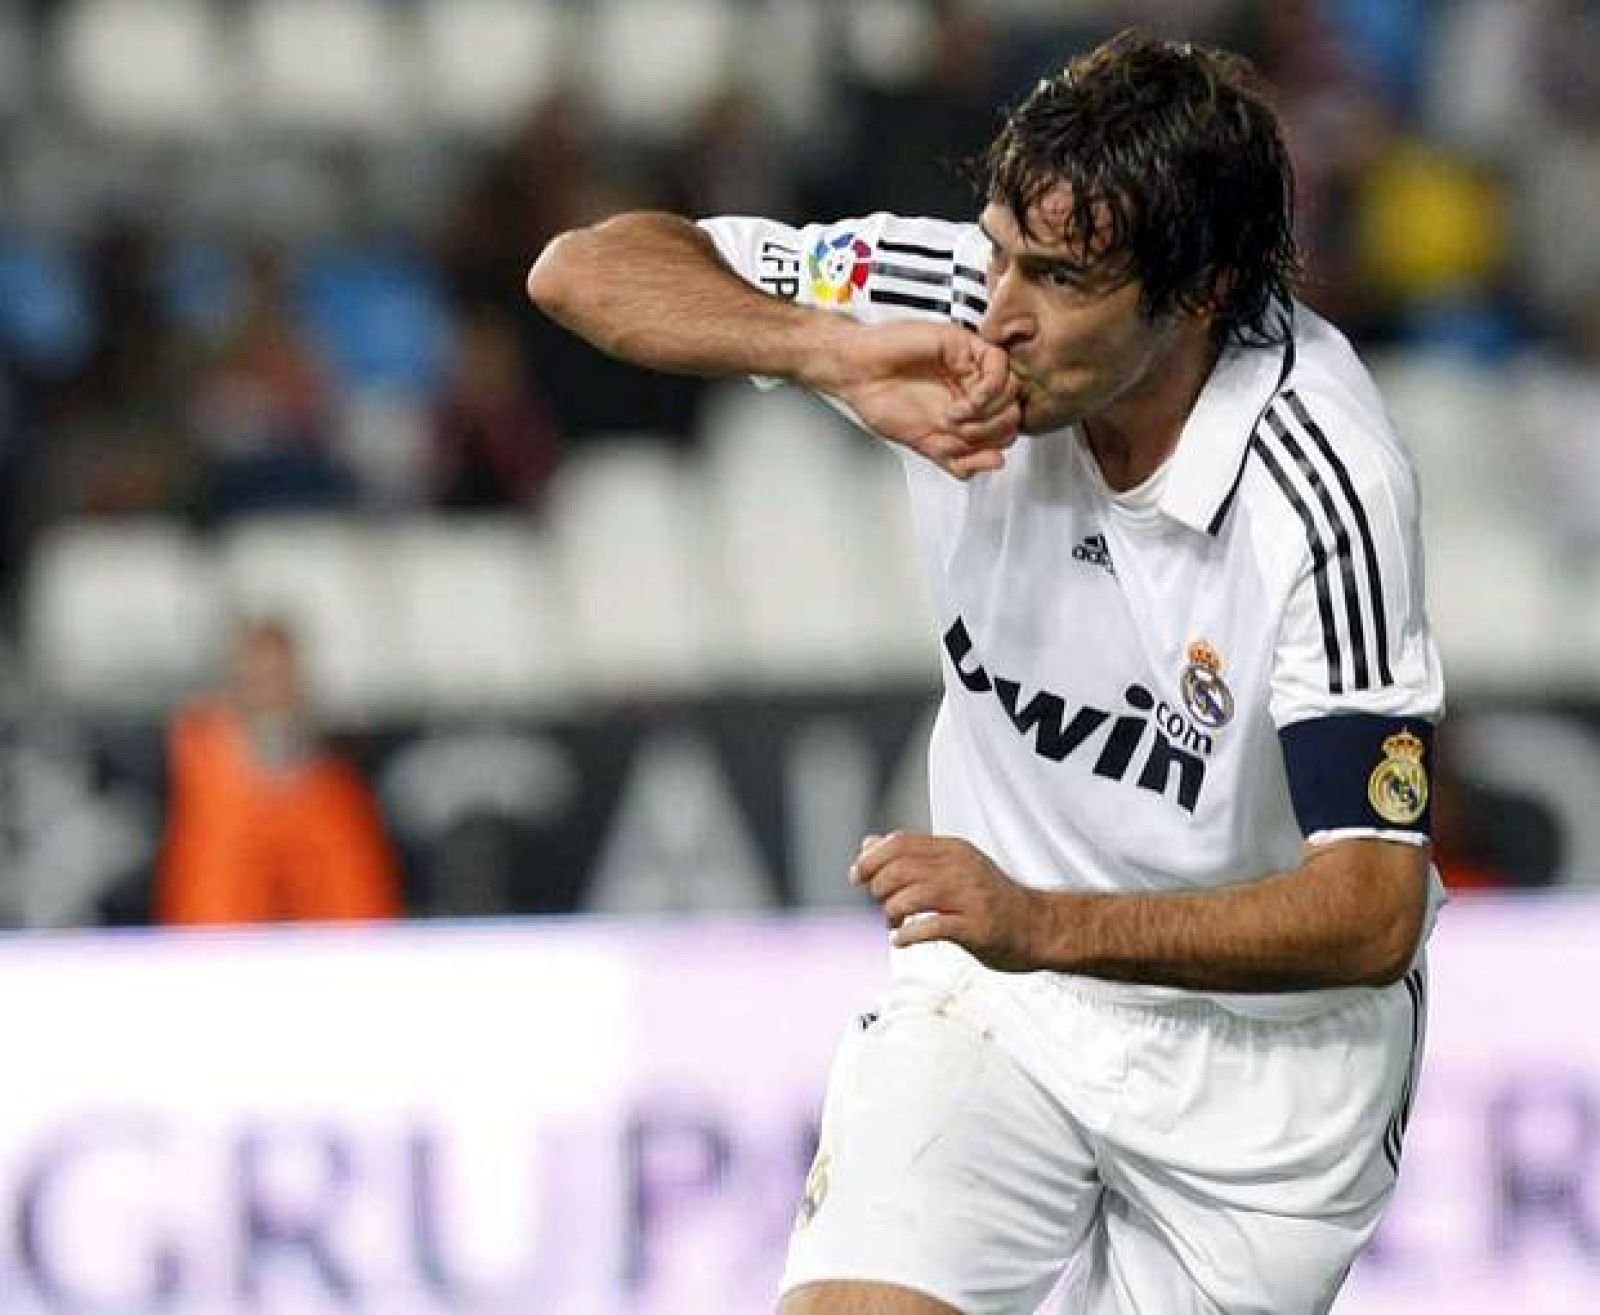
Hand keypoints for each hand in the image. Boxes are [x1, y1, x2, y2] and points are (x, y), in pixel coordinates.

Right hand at [814, 321, 1020, 478]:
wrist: (858, 373)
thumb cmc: (881, 401)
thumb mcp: (925, 446)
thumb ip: (960, 460)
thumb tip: (997, 463)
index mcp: (966, 410)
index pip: (1004, 431)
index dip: (991, 445)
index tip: (964, 448)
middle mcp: (972, 387)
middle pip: (1012, 413)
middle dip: (989, 432)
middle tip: (959, 433)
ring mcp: (971, 366)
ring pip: (1012, 391)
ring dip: (987, 414)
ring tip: (955, 418)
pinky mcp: (966, 345)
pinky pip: (1000, 365)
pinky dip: (987, 392)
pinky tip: (962, 402)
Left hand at [850, 832, 1045, 970]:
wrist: (1040, 927)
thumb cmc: (991, 899)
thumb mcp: (953, 867)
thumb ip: (912, 856)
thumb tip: (869, 844)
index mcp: (954, 850)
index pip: (901, 842)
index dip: (872, 858)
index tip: (858, 876)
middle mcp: (961, 869)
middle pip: (901, 868)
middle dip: (879, 888)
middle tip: (881, 904)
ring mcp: (970, 898)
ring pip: (912, 896)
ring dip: (891, 912)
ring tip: (893, 922)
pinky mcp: (976, 928)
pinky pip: (932, 927)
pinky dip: (908, 935)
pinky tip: (901, 940)